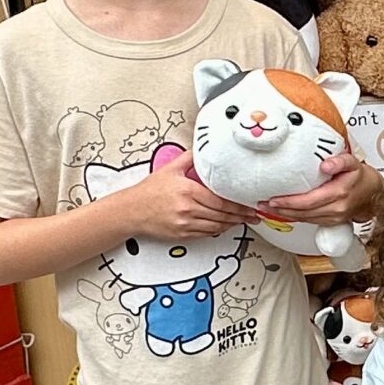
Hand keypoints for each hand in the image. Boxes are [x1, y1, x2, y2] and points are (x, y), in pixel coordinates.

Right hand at [108, 152, 246, 241]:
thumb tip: (201, 150)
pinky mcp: (182, 234)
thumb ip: (189, 159)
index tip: (248, 205)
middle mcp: (188, 209)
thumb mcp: (169, 169)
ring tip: (242, 220)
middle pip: (222, 215)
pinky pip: (206, 234)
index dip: (238, 205)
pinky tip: (224, 226)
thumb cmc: (149, 191)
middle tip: (252, 215)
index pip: (221, 201)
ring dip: (231, 224)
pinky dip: (218, 230)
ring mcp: (185, 224)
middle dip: (240, 216)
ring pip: (216, 226)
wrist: (131, 211)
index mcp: (188, 191)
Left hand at [261, 152, 383, 222]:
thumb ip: (340, 161)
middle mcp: (335, 209)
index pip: (308, 201)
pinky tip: (284, 212)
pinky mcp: (331, 222)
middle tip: (263, 205)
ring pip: (304, 219)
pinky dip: (295, 217)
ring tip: (268, 209)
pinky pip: (309, 221)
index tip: (273, 199)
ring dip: (285, 215)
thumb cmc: (361, 178)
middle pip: (303, 213)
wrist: (374, 195)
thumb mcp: (353, 163)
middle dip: (281, 210)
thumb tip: (325, 165)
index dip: (288, 202)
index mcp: (339, 194)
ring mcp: (333, 218)